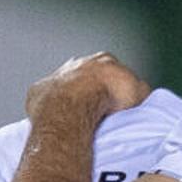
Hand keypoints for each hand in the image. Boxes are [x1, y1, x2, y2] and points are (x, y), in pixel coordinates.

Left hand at [25, 51, 146, 129]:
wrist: (74, 103)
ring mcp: (58, 75)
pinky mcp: (41, 90)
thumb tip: (140, 95)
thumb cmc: (108, 97)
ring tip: (80, 119)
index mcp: (104, 59)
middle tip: (99, 112)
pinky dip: (54, 109)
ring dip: (72, 100)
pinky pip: (49, 100)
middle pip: (88, 77)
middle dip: (92, 91)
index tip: (119, 103)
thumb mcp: (139, 92)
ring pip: (67, 87)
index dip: (118, 87)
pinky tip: (61, 122)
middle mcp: (79, 62)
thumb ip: (140, 91)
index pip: (114, 70)